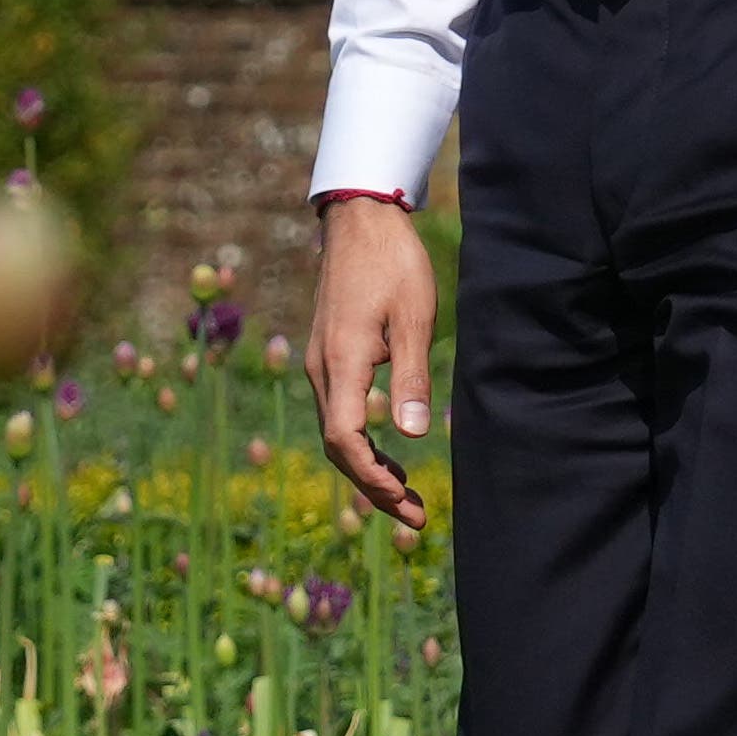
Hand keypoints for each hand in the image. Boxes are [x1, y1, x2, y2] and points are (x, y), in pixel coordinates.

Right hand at [309, 193, 437, 539]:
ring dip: (368, 468)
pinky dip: (361, 443)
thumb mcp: (414, 317)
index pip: (345, 440)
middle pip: (338, 447)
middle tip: (416, 514)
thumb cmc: (393, 263)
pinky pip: (338, 413)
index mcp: (342, 363)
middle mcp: (322, 370)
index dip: (371, 479)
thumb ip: (411, 377)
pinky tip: (388, 452)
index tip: (405, 503)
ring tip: (406, 495)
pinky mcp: (328, 356)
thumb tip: (413, 436)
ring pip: (337, 433)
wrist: (360, 221)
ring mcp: (320, 364)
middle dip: (373, 486)